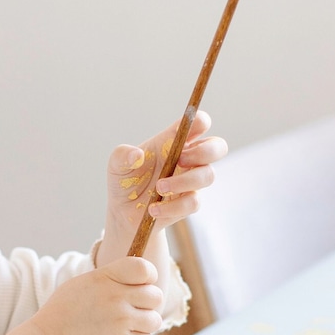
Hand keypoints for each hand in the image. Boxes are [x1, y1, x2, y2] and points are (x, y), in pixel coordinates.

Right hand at [30, 257, 163, 334]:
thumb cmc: (65, 311)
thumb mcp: (85, 282)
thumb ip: (112, 277)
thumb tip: (139, 275)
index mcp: (107, 277)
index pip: (145, 268)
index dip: (148, 277)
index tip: (140, 285)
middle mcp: (116, 297)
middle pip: (156, 296)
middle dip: (148, 303)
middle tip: (133, 309)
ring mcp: (120, 321)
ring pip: (155, 320)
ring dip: (145, 324)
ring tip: (129, 325)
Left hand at [104, 110, 227, 240]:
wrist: (123, 212)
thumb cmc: (125, 181)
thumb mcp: (116, 164)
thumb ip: (122, 154)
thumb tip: (137, 155)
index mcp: (174, 141)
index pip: (199, 123)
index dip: (200, 122)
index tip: (187, 130)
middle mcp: (188, 159)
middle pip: (218, 147)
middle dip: (204, 151)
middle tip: (180, 159)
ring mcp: (191, 182)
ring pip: (208, 176)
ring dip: (183, 181)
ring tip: (159, 188)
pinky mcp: (188, 204)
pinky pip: (193, 203)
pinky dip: (172, 207)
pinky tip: (153, 209)